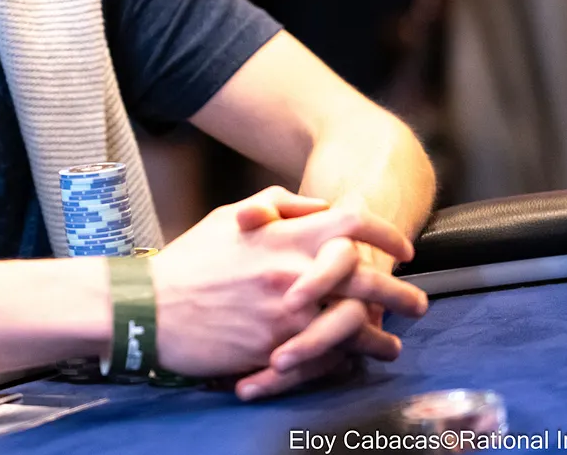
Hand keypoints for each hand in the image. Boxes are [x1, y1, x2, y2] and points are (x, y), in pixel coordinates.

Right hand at [150, 187, 426, 392]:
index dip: (387, 232)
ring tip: (392, 341)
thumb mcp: (230, 217)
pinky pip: (326, 356)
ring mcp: (288, 314)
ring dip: (381, 334)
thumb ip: (278, 205)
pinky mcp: (276, 350)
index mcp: (285, 235)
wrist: (149, 307)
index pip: (355, 222)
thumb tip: (322, 206)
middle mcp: (295, 272)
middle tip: (417, 302)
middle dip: (401, 291)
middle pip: (370, 277)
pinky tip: (356, 361)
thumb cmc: (189, 260)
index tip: (405, 246)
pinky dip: (347, 359)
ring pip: (356, 325)